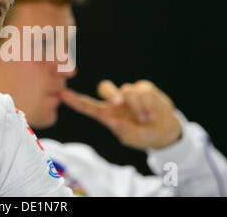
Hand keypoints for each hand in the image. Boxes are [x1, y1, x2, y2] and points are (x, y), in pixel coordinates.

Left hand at [60, 80, 181, 149]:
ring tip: (145, 119)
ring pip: (127, 91)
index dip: (74, 100)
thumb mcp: (135, 139)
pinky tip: (153, 113)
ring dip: (138, 107)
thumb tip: (112, 121)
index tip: (61, 93)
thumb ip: (124, 131)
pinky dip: (149, 103)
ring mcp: (129, 93)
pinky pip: (143, 90)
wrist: (166, 132)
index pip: (87, 105)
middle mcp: (116, 101)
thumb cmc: (144, 136)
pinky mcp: (144, 88)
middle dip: (110, 94)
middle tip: (118, 104)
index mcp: (107, 115)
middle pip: (105, 87)